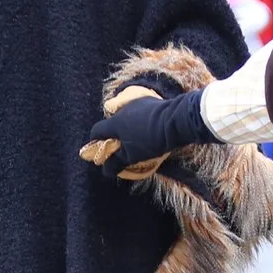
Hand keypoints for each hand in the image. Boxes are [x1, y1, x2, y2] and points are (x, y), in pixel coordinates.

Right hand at [79, 85, 213, 179]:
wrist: (176, 121)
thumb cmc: (150, 140)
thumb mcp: (132, 156)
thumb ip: (116, 162)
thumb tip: (105, 170)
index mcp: (115, 123)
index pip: (97, 130)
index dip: (95, 141)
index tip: (99, 150)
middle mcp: (123, 110)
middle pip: (112, 124)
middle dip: (114, 136)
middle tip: (121, 148)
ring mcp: (137, 104)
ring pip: (127, 118)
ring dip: (128, 128)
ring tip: (138, 140)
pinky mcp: (150, 102)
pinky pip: (140, 113)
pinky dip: (140, 121)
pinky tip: (149, 130)